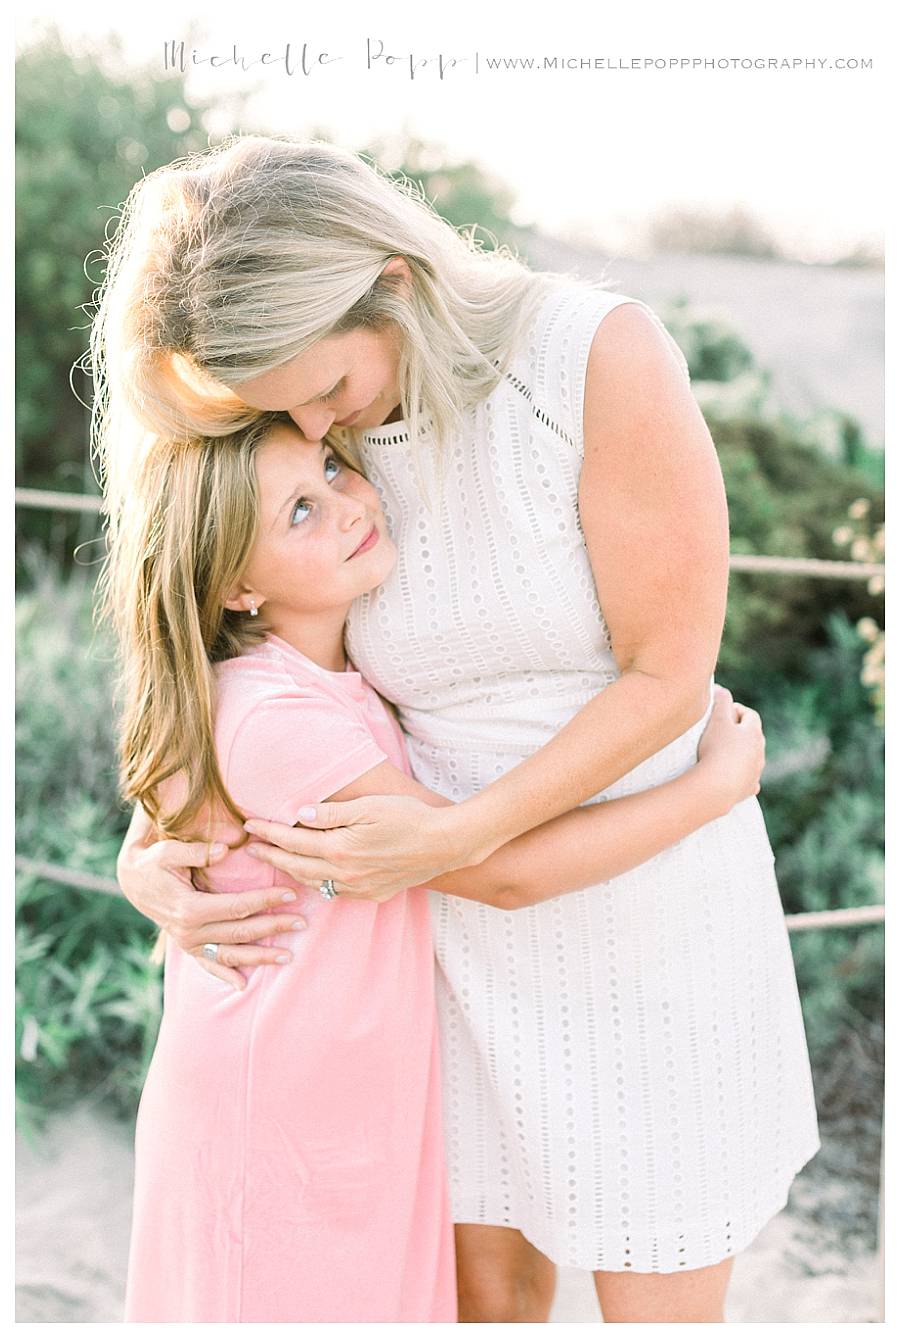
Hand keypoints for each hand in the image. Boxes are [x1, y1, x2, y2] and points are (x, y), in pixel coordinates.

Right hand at [117, 810, 308, 990]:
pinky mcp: (187, 947)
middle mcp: (190, 932)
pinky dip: (225, 976)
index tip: (291, 892)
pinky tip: (244, 986)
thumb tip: (225, 848)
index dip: (266, 900)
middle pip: (241, 932)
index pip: (238, 906)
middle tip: (302, 922)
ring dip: (260, 957)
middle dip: (273, 927)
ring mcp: (189, 943)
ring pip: (231, 955)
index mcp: (190, 908)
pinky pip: (209, 966)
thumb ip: (197, 852)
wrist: (131, 882)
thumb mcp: (168, 852)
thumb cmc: (153, 862)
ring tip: (288, 956)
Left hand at [243, 795, 466, 902]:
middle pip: (296, 866)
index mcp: (339, 849)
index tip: (250, 825)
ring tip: (277, 861)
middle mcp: (344, 874)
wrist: (444, 844)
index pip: (292, 841)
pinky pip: (335, 892)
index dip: (268, 833)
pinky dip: (318, 883)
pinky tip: (314, 875)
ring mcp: (358, 888)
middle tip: (252, 848)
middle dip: (271, 856)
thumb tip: (299, 814)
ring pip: (313, 882)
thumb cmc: (408, 817)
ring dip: (291, 871)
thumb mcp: (367, 806)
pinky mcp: (372, 894)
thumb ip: (330, 813)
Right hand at [696, 685, 765, 813]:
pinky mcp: (748, 788)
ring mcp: (756, 771)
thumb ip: (720, 701)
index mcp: (753, 733)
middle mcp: (759, 752)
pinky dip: (742, 775)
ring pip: (752, 758)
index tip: (723, 711)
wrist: (717, 786)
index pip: (750, 715)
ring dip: (741, 754)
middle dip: (740, 732)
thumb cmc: (717, 749)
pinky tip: (731, 776)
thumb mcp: (717, 720)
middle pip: (754, 737)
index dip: (737, 710)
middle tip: (721, 731)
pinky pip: (748, 779)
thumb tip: (721, 689)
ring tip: (723, 754)